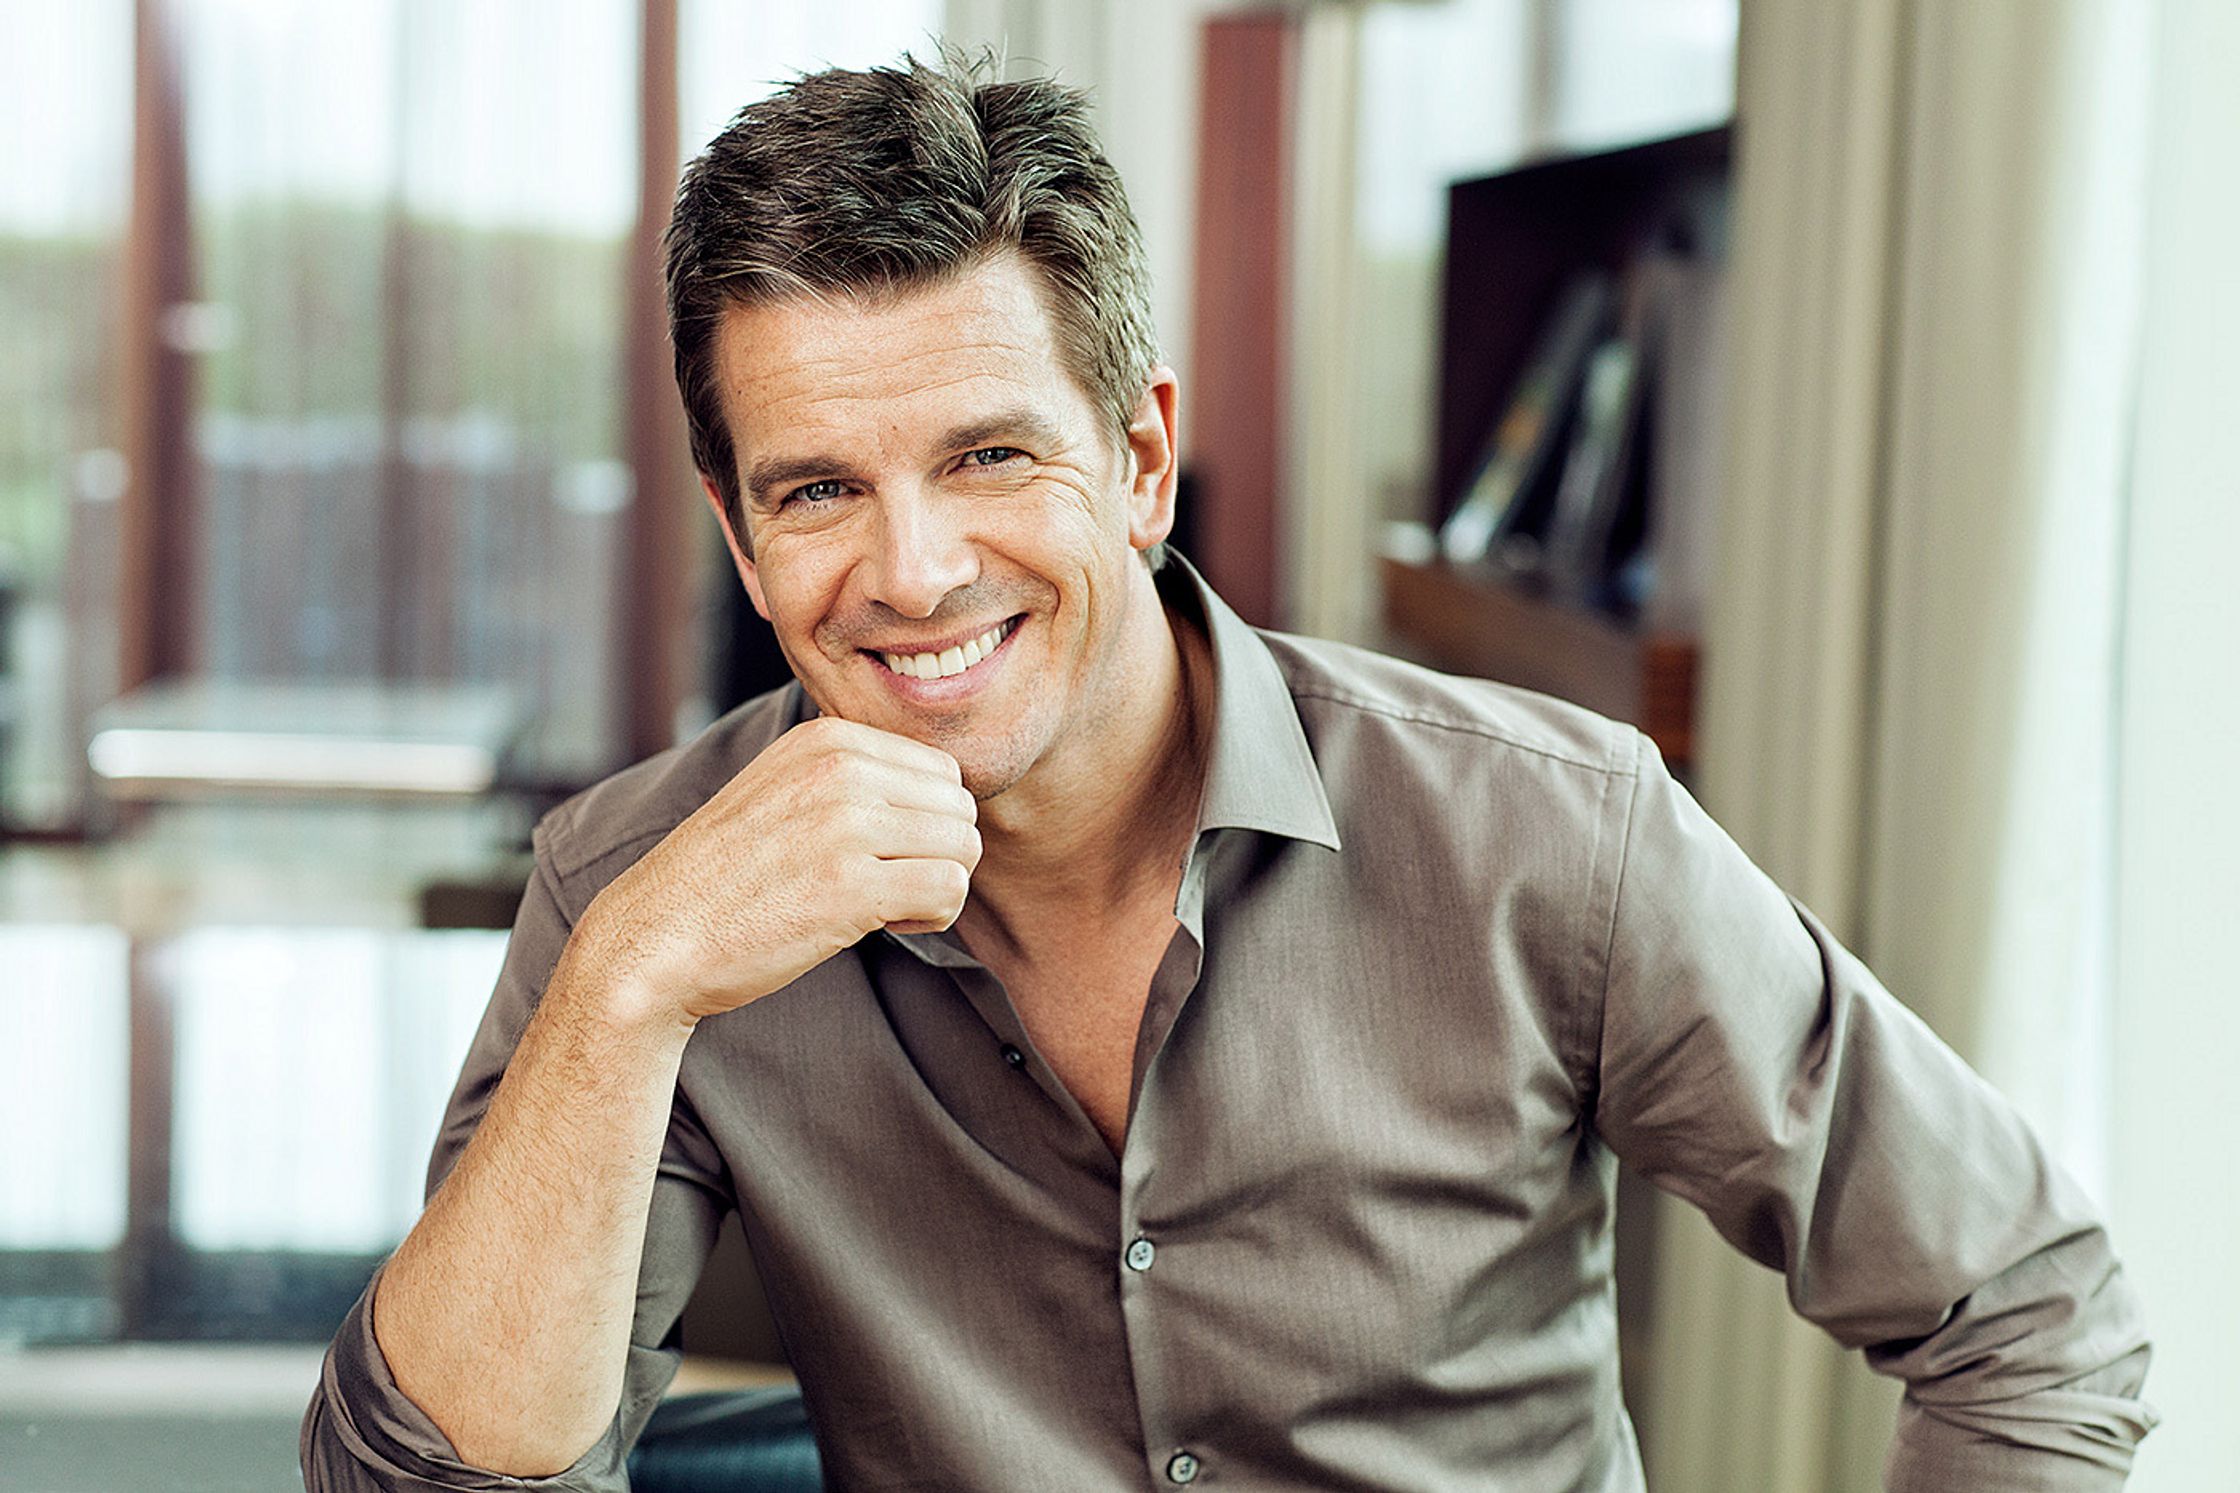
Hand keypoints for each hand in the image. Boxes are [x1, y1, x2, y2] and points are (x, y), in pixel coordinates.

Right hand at [569, 716, 980, 1025]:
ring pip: (963, 847)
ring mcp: (845, 824)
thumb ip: (849, 775)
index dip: (924, 822)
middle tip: (888, 886)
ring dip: (938, 887)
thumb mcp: (782, 788)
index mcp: (827, 738)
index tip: (879, 854)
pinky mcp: (851, 886)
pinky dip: (934, 917)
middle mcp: (840, 768)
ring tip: (886, 906)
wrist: (655, 935)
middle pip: (959, 808)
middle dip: (938, 854)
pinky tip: (887, 925)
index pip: (940, 770)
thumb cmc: (725, 876)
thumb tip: (941, 790)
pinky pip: (949, 889)